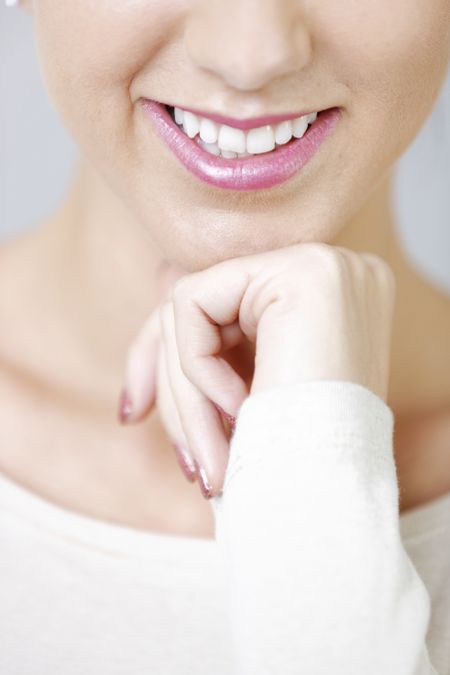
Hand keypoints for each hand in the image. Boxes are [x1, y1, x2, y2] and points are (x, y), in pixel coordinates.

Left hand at [119, 242, 396, 497]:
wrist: (341, 498)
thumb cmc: (300, 470)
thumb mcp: (247, 404)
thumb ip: (210, 364)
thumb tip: (139, 379)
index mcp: (323, 306)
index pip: (220, 311)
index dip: (169, 360)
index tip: (131, 413)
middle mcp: (327, 274)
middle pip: (202, 312)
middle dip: (174, 392)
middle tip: (191, 468)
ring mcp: (317, 264)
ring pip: (191, 310)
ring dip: (184, 393)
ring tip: (209, 461)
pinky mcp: (298, 270)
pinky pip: (195, 304)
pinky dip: (197, 367)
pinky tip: (238, 410)